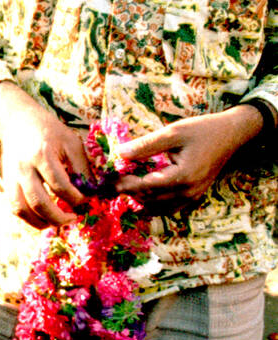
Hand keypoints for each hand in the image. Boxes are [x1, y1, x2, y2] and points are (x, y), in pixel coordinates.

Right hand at [0, 82, 88, 228]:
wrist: (18, 121)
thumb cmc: (50, 131)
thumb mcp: (71, 143)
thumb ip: (82, 168)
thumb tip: (92, 193)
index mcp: (42, 155)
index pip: (60, 186)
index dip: (76, 198)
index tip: (86, 200)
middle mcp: (23, 168)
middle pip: (39, 203)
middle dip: (59, 217)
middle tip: (74, 218)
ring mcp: (12, 177)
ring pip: (22, 209)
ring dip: (41, 222)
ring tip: (57, 222)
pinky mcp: (7, 183)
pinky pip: (15, 208)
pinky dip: (29, 218)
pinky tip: (43, 218)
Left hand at [115, 109, 263, 211]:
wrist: (230, 135)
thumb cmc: (201, 130)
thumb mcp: (173, 132)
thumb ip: (146, 145)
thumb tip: (120, 154)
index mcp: (182, 177)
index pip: (146, 187)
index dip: (126, 184)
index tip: (110, 179)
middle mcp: (188, 192)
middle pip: (150, 200)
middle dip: (130, 192)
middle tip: (113, 183)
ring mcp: (192, 197)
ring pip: (159, 208)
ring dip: (141, 200)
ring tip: (127, 186)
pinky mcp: (194, 197)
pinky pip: (170, 208)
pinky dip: (154, 204)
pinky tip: (145, 192)